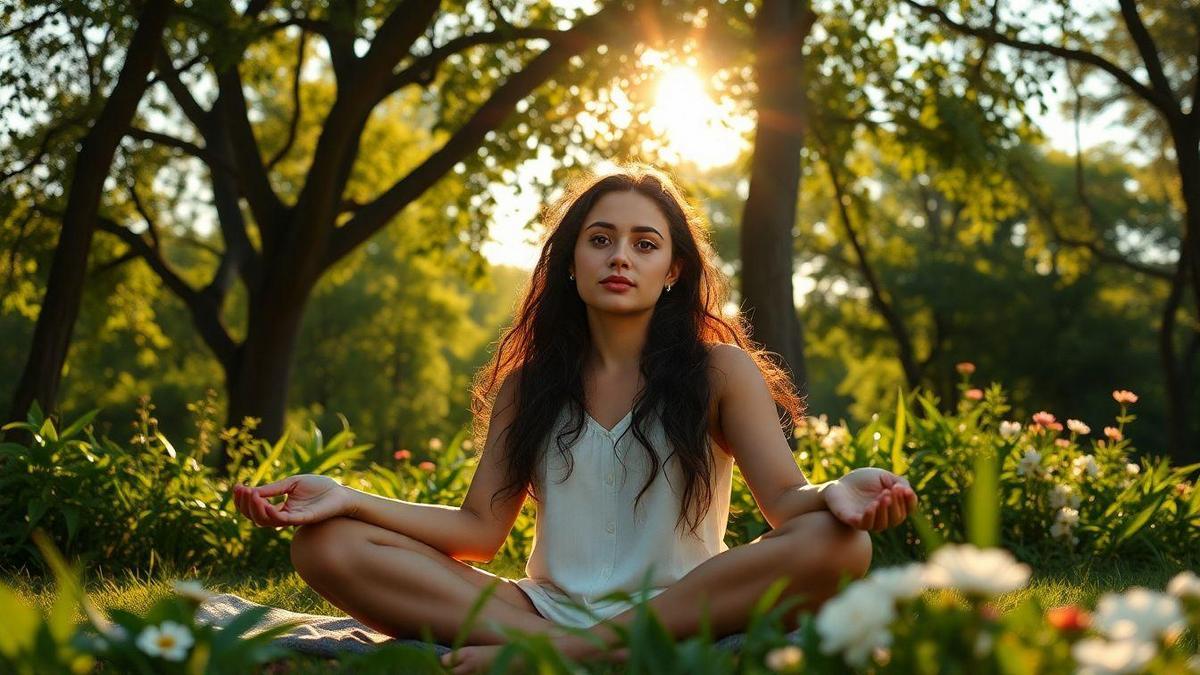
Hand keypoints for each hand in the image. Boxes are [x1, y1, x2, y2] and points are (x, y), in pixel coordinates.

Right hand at [232, 474, 352, 527]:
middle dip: (246, 504)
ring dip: (255, 508)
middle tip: (242, 490)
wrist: (340, 493)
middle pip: (257, 517)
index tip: (237, 486)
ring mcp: (292, 519)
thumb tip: (252, 491)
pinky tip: (264, 503)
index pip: (256, 509)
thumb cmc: (318, 487)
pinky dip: (271, 513)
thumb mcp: (292, 483)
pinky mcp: (303, 519)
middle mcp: (284, 516)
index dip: (244, 501)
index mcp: (281, 507)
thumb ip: (274, 489)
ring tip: (251, 494)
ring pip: (266, 521)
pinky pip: (283, 520)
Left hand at [823, 468, 917, 531]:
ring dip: (884, 510)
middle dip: (896, 504)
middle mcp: (883, 518)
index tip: (905, 490)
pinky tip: (872, 505)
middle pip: (897, 518)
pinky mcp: (853, 521)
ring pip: (882, 524)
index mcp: (893, 507)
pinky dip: (870, 516)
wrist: (838, 485)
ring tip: (883, 496)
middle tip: (891, 490)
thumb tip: (906, 490)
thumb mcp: (884, 477)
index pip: (908, 509)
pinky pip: (864, 524)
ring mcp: (869, 521)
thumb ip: (899, 482)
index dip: (910, 501)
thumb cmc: (863, 481)